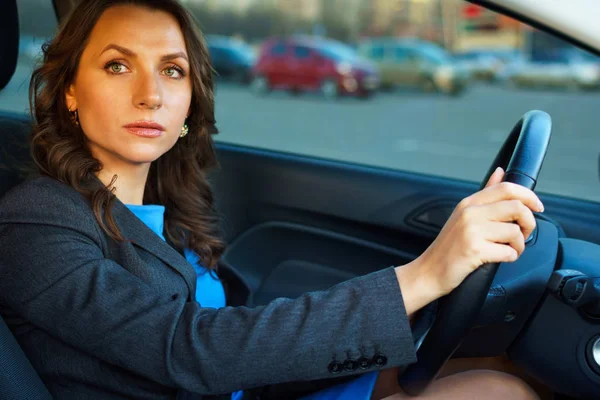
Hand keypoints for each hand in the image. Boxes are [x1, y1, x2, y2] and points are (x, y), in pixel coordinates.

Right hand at [395, 167, 543, 316]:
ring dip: (519, 245)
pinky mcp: (475, 250)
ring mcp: (472, 231)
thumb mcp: (463, 215)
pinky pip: (508, 252)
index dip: (528, 196)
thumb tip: (500, 171)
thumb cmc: (449, 247)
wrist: (429, 271)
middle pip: (516, 208)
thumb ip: (485, 194)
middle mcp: (470, 213)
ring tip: (508, 250)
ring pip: (515, 232)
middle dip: (529, 223)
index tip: (537, 207)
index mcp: (469, 203)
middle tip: (524, 234)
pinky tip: (499, 259)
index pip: (506, 188)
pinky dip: (510, 258)